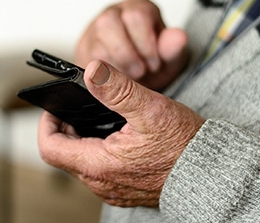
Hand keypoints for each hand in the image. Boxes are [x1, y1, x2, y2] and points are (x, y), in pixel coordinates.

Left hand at [38, 60, 204, 206]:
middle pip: (65, 153)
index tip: (57, 106)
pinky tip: (117, 134)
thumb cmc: (185, 146)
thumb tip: (90, 70)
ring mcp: (113, 189)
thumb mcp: (150, 109)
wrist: (212, 174)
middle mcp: (102, 183)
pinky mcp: (125, 188)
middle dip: (68, 127)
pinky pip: (101, 169)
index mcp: (99, 165)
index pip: (50, 147)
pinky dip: (100, 149)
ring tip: (100, 116)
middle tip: (82, 106)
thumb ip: (117, 89)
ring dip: (84, 138)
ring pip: (83, 161)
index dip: (47, 123)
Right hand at [75, 0, 188, 90]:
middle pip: (109, 22)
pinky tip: (116, 80)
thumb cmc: (152, 65)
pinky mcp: (85, 49)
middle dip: (127, 53)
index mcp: (139, 7)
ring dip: (114, 64)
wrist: (136, 81)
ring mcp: (95, 30)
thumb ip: (173, 50)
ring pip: (94, 40)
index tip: (154, 64)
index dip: (146, 44)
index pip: (137, 14)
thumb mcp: (169, 60)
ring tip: (129, 77)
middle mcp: (115, 13)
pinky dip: (103, 74)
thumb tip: (179, 37)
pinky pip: (86, 59)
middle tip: (140, 72)